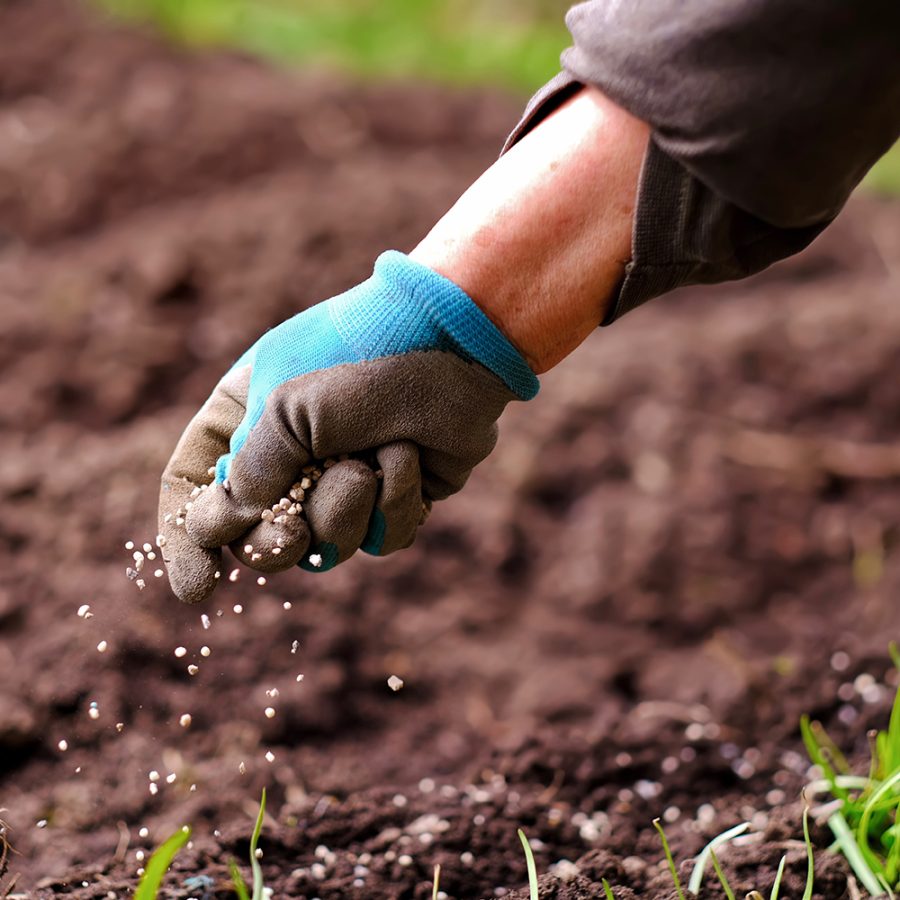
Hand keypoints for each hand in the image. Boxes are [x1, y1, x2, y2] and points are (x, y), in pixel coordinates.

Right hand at [158, 251, 537, 603]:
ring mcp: (343, 480)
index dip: (188, 541)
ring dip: (345, 509)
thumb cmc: (360, 358)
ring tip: (368, 461)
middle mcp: (290, 455)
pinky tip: (408, 457)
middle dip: (276, 543)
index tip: (199, 588)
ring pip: (324, 547)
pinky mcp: (394, 497)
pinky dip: (395, 503)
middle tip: (291, 535)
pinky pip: (380, 540)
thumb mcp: (284, 406)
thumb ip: (250, 472)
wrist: (454, 342)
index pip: (193, 486)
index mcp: (245, 418)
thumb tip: (224, 528)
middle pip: (257, 538)